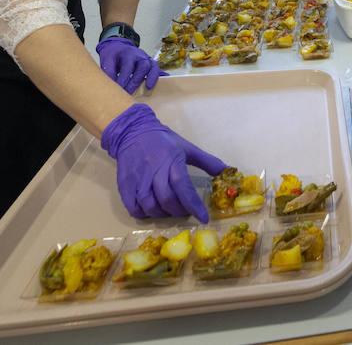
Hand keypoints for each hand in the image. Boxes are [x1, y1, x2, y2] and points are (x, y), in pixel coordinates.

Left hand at [96, 34, 165, 93]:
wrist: (118, 47)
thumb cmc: (113, 55)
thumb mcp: (106, 60)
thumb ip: (108, 72)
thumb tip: (111, 86)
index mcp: (128, 53)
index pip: (127, 67)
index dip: (123, 80)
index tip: (118, 90)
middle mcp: (139, 55)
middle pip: (143, 66)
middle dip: (136, 81)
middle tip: (129, 92)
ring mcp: (147, 58)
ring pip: (153, 66)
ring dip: (152, 77)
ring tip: (148, 88)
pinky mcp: (151, 63)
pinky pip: (158, 69)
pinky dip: (161, 75)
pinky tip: (163, 83)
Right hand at [100, 103, 226, 220]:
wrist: (133, 132)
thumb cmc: (163, 141)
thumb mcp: (187, 147)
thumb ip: (207, 161)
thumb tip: (226, 170)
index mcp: (171, 161)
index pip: (183, 187)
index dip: (194, 205)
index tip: (203, 218)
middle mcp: (154, 171)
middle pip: (166, 199)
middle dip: (179, 211)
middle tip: (186, 212)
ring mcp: (137, 179)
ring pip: (150, 206)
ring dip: (163, 214)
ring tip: (170, 211)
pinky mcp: (125, 185)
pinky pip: (133, 207)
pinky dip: (144, 214)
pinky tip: (153, 210)